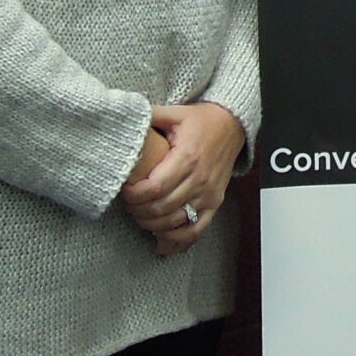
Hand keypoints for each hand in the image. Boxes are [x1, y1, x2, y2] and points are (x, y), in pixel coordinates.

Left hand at [124, 102, 245, 256]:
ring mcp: (208, 194)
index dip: (135, 195)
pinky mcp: (214, 203)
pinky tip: (161, 242)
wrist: (232, 126)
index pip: (155, 187)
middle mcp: (199, 179)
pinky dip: (178, 241)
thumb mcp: (174, 113)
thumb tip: (123, 120)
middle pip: (162, 208)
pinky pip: (197, 230)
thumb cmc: (201, 121)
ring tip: (140, 217)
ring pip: (176, 223)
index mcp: (187, 157)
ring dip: (153, 225)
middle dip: (138, 211)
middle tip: (129, 204)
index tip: (125, 190)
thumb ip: (148, 117)